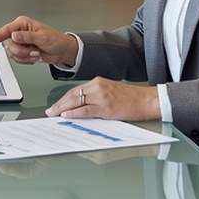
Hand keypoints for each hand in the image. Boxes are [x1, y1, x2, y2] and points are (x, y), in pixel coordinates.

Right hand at [0, 16, 78, 68]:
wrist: (62, 51)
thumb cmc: (55, 40)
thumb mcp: (42, 37)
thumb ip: (27, 37)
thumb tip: (14, 35)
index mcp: (22, 24)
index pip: (6, 30)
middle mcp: (19, 32)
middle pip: (9, 45)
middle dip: (22, 51)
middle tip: (33, 50)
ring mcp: (20, 43)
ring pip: (13, 53)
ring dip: (25, 56)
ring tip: (36, 52)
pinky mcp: (22, 51)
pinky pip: (18, 59)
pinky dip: (27, 60)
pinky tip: (35, 56)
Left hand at [46, 79, 161, 122]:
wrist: (148, 100)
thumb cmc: (132, 99)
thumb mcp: (111, 92)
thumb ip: (96, 96)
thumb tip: (81, 107)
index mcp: (98, 82)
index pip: (75, 90)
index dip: (63, 99)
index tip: (56, 106)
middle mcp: (98, 86)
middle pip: (72, 95)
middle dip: (59, 104)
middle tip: (50, 112)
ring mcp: (102, 97)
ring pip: (76, 102)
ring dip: (62, 109)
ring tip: (54, 115)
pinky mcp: (106, 107)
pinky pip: (85, 111)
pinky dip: (74, 114)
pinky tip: (66, 117)